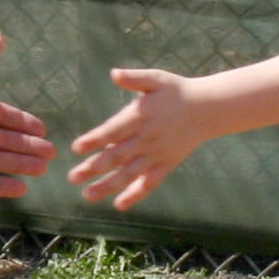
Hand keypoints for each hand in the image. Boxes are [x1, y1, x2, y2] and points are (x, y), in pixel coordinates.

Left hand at [67, 67, 218, 209]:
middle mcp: (147, 138)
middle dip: (93, 167)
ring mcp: (157, 154)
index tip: (76, 148)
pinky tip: (119, 204)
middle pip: (117, 156)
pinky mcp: (166, 164)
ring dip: (108, 186)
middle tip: (72, 177)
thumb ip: (134, 78)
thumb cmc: (176, 91)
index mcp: (141, 116)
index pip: (113, 130)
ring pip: (129, 173)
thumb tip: (114, 73)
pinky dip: (136, 194)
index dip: (95, 139)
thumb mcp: (156, 79)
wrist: (207, 108)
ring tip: (88, 195)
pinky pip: (150, 182)